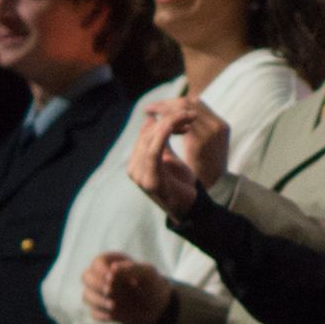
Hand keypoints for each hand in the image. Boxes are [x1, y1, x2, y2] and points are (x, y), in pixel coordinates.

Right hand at [82, 251, 174, 323]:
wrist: (156, 305)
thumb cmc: (151, 283)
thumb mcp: (147, 273)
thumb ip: (131, 269)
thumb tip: (113, 269)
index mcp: (112, 262)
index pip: (98, 262)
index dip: (101, 270)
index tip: (111, 277)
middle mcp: (101, 277)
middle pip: (86, 277)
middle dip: (96, 285)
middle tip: (109, 291)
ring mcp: (99, 294)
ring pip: (86, 296)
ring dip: (98, 301)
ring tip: (113, 305)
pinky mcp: (100, 309)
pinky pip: (94, 313)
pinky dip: (102, 314)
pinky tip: (114, 315)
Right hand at [129, 98, 226, 215]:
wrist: (190, 208)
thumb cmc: (180, 183)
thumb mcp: (168, 158)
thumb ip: (160, 142)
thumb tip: (152, 120)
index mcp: (136, 161)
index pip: (146, 132)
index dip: (165, 120)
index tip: (185, 116)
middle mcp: (134, 168)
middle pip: (148, 134)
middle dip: (170, 119)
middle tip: (191, 115)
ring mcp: (139, 175)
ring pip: (150, 139)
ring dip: (171, 123)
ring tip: (189, 118)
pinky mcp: (150, 180)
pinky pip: (153, 152)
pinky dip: (162, 136)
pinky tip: (175, 126)